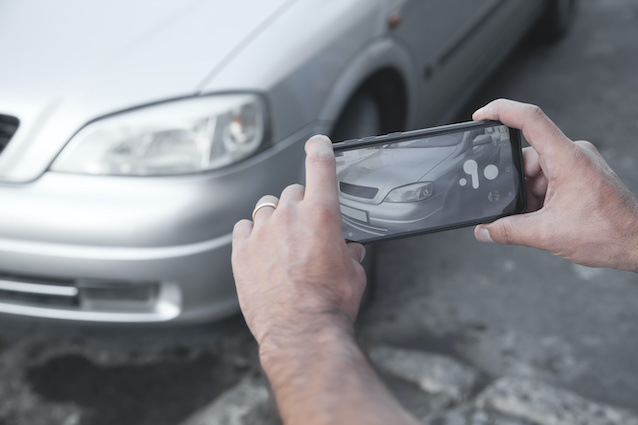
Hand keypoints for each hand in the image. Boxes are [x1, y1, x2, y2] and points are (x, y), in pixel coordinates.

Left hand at [231, 135, 366, 347]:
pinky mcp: (242, 252)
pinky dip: (253, 233)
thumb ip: (350, 253)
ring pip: (267, 207)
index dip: (319, 148)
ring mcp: (262, 233)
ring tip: (283, 242)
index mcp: (322, 215)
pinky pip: (244, 227)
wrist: (300, 332)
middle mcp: (290, 217)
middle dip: (301, 204)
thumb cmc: (329, 305)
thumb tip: (349, 250)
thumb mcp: (354, 274)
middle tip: (307, 230)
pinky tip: (262, 249)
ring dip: (276, 217)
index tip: (316, 142)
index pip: (320, 165)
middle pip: (293, 191)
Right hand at [473, 99, 637, 271]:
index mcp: (567, 158)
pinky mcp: (581, 175)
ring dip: (527, 194)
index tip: (480, 116)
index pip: (530, 119)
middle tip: (510, 206)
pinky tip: (542, 217)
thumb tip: (484, 231)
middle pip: (526, 156)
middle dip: (513, 182)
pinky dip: (538, 197)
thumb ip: (508, 231)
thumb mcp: (548, 234)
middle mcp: (573, 154)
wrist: (637, 244)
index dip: (500, 111)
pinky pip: (548, 178)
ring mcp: (578, 164)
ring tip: (535, 218)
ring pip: (536, 171)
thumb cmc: (609, 233)